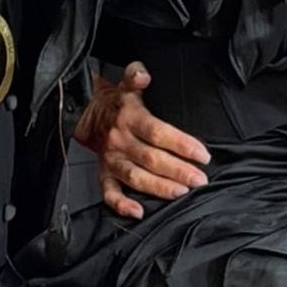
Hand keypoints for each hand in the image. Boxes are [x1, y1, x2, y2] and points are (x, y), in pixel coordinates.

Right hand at [75, 60, 210, 219]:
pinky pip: (109, 193)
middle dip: (178, 170)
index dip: (181, 144)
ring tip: (181, 193)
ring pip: (135, 177)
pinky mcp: (104, 174)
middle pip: (151, 159)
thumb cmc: (117, 101)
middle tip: (200, 180)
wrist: (84, 113)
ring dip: (159, 187)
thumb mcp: (126, 83)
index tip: (202, 155)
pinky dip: (122, 205)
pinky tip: (139, 212)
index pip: (158, 132)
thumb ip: (136, 75)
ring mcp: (111, 160)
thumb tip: (143, 75)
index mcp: (129, 118)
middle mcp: (120, 140)